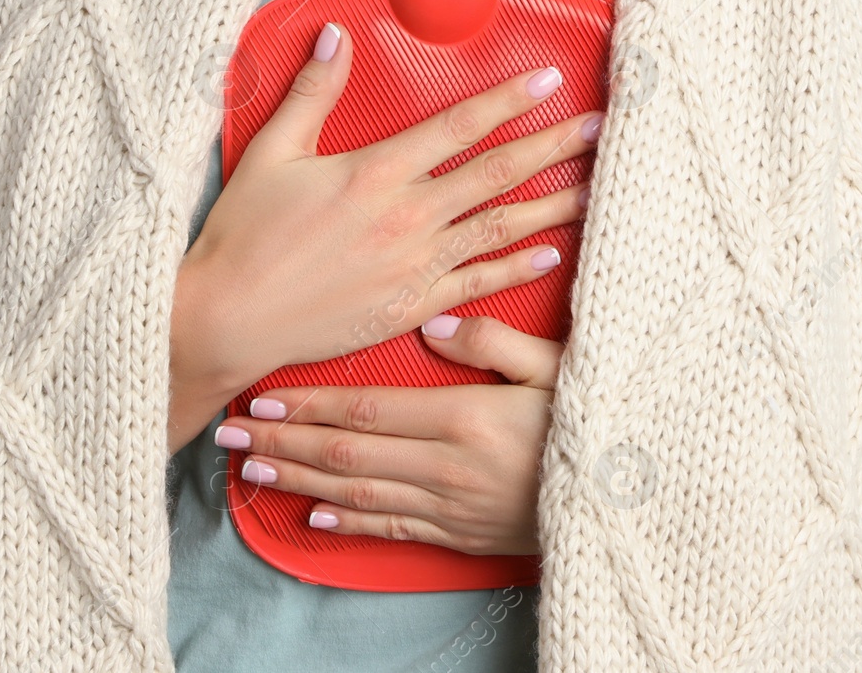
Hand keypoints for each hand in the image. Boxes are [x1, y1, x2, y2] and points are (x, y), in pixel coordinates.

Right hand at [168, 22, 596, 452]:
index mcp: (376, 172)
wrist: (229, 318)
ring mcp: (415, 266)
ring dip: (553, 205)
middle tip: (601, 129)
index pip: (459, 126)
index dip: (508, 101)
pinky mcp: (411, 307)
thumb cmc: (244, 234)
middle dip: (553, 148)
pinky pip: (477, 282)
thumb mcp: (274, 151)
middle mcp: (407, 216)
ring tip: (596, 187)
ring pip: (500, 227)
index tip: (549, 82)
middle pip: (496, 173)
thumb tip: (337, 35)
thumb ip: (314, 92)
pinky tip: (550, 252)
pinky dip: (516, 266)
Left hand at [212, 315, 561, 554]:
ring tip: (252, 468)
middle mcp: (446, 467)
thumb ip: (492, 342)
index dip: (308, 404)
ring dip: (299, 481)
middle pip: (346, 453)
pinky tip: (314, 517)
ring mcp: (449, 506)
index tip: (262, 393)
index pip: (365, 410)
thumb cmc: (595, 421)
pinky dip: (348, 522)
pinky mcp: (459, 534)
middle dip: (282, 441)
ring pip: (357, 493)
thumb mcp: (555, 367)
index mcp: (464, 418)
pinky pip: (392, 528)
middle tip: (231, 432)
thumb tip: (431, 327)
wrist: (630, 501)